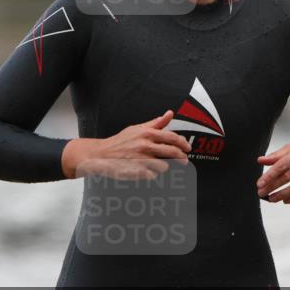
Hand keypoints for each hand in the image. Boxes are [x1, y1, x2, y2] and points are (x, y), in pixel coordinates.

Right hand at [61, 110, 191, 179]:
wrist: (101, 155)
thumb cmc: (120, 142)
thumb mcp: (136, 128)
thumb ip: (155, 123)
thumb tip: (169, 114)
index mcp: (147, 133)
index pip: (172, 138)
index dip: (183, 144)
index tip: (187, 148)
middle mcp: (145, 145)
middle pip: (173, 152)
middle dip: (182, 158)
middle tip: (184, 161)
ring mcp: (141, 159)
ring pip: (165, 166)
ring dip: (164, 167)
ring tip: (158, 165)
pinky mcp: (137, 172)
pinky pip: (153, 175)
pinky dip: (152, 174)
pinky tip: (146, 171)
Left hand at [256, 135, 289, 203]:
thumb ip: (277, 155)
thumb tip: (260, 160)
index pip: (282, 165)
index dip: (270, 175)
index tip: (260, 183)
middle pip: (288, 177)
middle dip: (272, 187)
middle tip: (261, 193)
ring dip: (282, 195)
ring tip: (271, 199)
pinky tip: (286, 200)